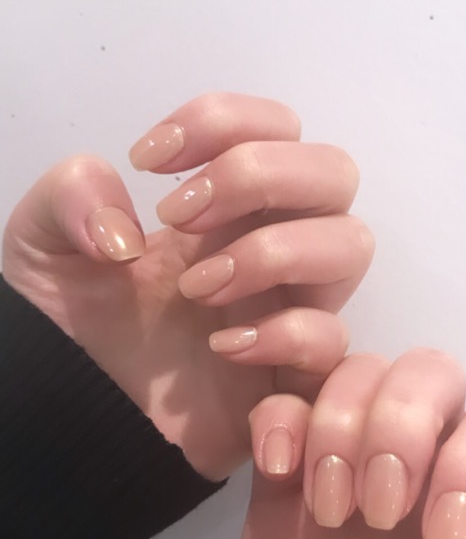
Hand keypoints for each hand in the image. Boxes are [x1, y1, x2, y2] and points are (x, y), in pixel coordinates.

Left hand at [2, 92, 372, 479]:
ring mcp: (288, 307)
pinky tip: (220, 346)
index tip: (149, 161)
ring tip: (196, 289)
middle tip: (181, 218)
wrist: (70, 416)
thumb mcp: (40, 243)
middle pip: (334, 170)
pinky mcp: (292, 375)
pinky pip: (333, 339)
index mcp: (222, 205)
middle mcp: (268, 244)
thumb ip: (70, 195)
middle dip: (260, 176)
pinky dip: (285, 331)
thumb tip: (130, 229)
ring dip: (275, 250)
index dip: (224, 122)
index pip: (276, 126)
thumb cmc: (68, 327)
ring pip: (352, 244)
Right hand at [228, 350, 465, 538]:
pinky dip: (277, 419)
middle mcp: (424, 476)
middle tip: (378, 511)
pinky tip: (278, 472)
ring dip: (341, 426)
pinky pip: (278, 407)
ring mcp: (347, 474)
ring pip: (356, 372)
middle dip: (402, 425)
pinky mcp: (279, 490)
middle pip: (430, 372)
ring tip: (329, 511)